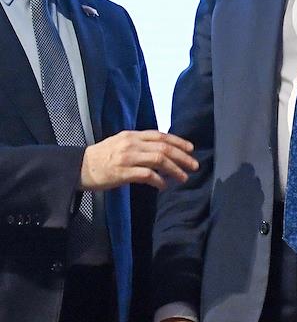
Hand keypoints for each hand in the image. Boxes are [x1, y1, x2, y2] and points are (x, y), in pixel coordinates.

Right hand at [80, 130, 197, 190]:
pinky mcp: (122, 173)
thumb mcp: (121, 143)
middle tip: (194, 165)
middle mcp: (131, 144)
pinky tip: (164, 186)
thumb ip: (139, 144)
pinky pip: (147, 175)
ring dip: (175, 169)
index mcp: (132, 135)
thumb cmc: (102, 157)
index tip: (191, 149)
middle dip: (182, 156)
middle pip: (164, 147)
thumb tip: (161, 151)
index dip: (178, 141)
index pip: (161, 135)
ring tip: (183, 177)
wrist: (78, 167)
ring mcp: (127, 158)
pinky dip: (159, 181)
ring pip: (159, 160)